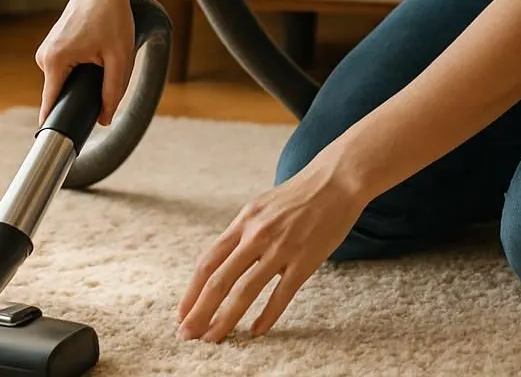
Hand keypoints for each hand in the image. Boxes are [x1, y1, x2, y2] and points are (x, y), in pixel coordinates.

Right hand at [34, 0, 136, 126]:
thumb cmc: (113, 17)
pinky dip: (82, 68)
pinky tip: (96, 53)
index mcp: (54, 61)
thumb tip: (104, 119)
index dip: (55, 123)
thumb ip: (112, 92)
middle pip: (62, 92)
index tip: (55, 143)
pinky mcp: (54, 46)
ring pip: (67, 80)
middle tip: (105, 73)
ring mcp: (46, 50)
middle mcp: (44, 57)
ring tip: (102, 56)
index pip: (50, 103)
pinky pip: (67, 70)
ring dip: (85, 77)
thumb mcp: (119, 58)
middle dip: (83, 92)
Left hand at [176, 155, 367, 342]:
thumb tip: (224, 264)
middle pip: (218, 280)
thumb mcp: (261, 207)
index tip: (182, 315)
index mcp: (244, 221)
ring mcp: (281, 248)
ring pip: (244, 291)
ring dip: (225, 319)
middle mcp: (257, 235)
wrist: (337, 180)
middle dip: (199, 312)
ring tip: (213, 340)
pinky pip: (282, 294)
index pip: (208, 262)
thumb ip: (243, 234)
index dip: (191, 292)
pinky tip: (257, 331)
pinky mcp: (306, 259)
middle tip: (186, 336)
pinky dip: (267, 316)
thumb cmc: (298, 195)